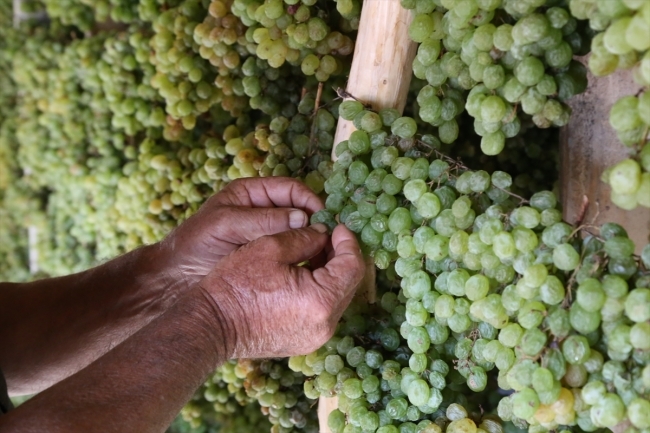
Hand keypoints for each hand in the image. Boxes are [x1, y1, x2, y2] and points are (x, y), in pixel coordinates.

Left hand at [159, 177, 323, 288]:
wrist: (176, 279)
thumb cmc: (195, 244)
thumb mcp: (227, 225)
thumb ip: (262, 220)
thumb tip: (303, 219)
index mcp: (252, 193)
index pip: (291, 189)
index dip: (309, 200)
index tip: (323, 217)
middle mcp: (263, 211)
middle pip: (300, 210)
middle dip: (315, 222)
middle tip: (329, 239)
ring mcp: (266, 235)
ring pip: (298, 234)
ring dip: (310, 242)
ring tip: (323, 255)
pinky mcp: (267, 258)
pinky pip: (291, 253)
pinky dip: (301, 257)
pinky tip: (309, 267)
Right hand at [198, 224, 365, 358]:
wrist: (210, 325)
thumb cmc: (237, 285)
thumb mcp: (271, 247)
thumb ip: (305, 236)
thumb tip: (324, 233)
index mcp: (321, 301)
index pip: (352, 266)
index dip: (348, 241)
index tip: (337, 226)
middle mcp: (325, 325)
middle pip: (347, 283)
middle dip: (339, 256)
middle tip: (326, 235)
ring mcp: (315, 338)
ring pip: (335, 297)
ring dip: (329, 273)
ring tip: (312, 251)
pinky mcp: (303, 342)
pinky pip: (321, 312)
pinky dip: (318, 291)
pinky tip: (302, 274)